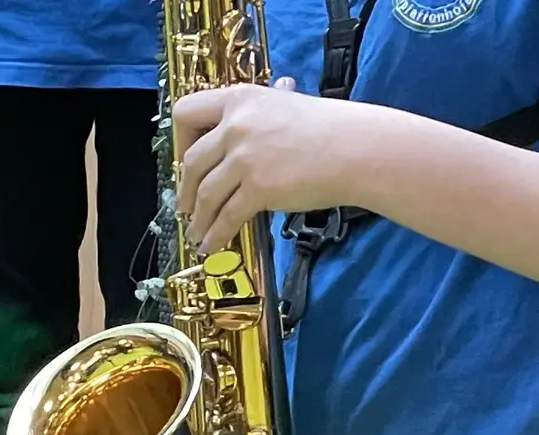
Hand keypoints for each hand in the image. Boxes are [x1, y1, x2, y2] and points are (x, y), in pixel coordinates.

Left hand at [172, 78, 364, 251]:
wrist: (357, 150)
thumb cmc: (334, 129)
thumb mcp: (293, 102)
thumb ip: (275, 101)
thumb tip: (282, 86)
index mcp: (239, 99)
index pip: (187, 113)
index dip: (181, 141)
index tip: (185, 160)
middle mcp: (235, 126)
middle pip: (193, 161)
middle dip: (186, 189)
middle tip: (187, 205)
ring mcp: (245, 158)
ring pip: (207, 193)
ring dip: (200, 217)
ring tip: (198, 231)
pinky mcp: (258, 188)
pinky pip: (228, 216)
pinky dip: (216, 233)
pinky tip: (213, 243)